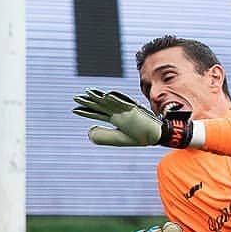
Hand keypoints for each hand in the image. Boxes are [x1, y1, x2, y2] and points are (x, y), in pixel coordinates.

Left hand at [72, 88, 192, 148]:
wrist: (155, 135)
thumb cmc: (139, 137)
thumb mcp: (117, 139)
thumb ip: (102, 136)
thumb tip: (89, 130)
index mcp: (116, 119)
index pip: (98, 113)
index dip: (86, 111)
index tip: (75, 109)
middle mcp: (119, 112)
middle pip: (101, 105)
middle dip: (88, 101)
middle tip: (76, 97)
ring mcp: (126, 109)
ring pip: (110, 101)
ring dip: (99, 97)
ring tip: (87, 93)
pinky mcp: (135, 109)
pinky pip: (124, 103)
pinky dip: (116, 99)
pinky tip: (106, 96)